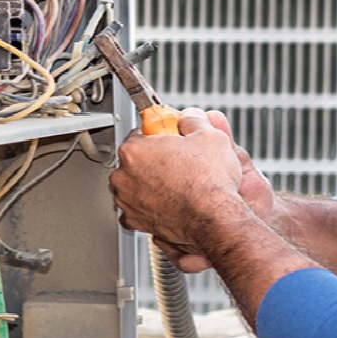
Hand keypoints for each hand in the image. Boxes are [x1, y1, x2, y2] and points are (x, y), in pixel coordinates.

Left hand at [110, 108, 247, 251]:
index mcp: (134, 150)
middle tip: (175, 163)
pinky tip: (165, 202)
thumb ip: (194, 121)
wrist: (213, 219)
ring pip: (134, 185)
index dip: (158, 136)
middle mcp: (123, 175)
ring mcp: (127, 199)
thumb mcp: (210, 136)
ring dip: (149, 184)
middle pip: (134, 160)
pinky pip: (136, 209)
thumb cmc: (209, 183)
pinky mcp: (134, 220)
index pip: (139, 134)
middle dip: (152, 161)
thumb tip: (190, 117)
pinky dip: (148, 206)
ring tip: (174, 183)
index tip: (168, 140)